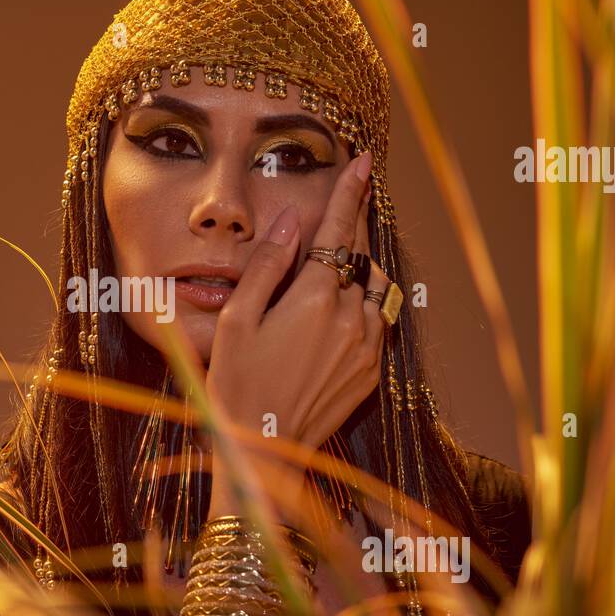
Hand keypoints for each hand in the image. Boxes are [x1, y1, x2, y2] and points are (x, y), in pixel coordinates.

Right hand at [205, 150, 392, 456]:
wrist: (263, 453)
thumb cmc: (238, 386)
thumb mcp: (237, 321)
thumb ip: (267, 265)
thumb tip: (294, 222)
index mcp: (315, 299)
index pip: (338, 231)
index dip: (349, 192)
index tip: (362, 161)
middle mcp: (351, 319)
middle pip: (359, 255)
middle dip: (353, 226)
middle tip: (351, 198)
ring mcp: (367, 348)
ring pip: (374, 288)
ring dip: (359, 269)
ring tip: (336, 264)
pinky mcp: (371, 373)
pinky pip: (377, 323)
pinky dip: (363, 306)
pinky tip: (338, 312)